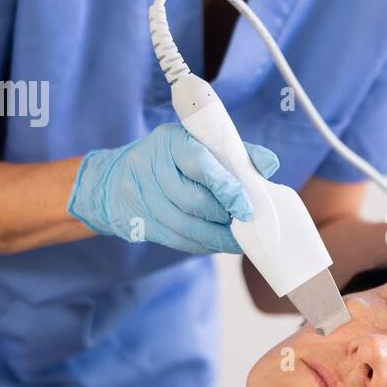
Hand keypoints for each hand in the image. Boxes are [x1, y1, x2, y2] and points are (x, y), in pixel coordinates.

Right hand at [67, 123, 278, 254]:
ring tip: (237, 238)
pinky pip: (175, 240)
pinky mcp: (135, 221)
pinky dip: (201, 244)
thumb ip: (236, 154)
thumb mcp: (199, 145)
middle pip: (192, 200)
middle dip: (223, 216)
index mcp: (171, 141)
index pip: (201, 165)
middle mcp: (150, 166)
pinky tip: (217, 243)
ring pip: (184, 225)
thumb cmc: (171, 160)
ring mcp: (139, 196)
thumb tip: (270, 164)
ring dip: (216, 237)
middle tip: (244, 222)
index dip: (227, 189)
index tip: (247, 206)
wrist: (115, 178)